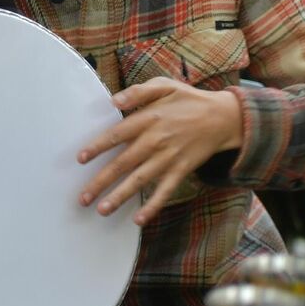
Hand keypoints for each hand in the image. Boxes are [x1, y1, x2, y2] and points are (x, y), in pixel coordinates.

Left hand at [76, 77, 244, 225]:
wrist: (224, 118)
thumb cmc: (188, 100)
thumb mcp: (164, 85)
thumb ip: (138, 91)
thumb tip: (113, 100)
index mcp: (148, 119)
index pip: (116, 135)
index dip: (97, 147)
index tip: (80, 159)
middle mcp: (156, 141)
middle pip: (123, 163)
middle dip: (101, 181)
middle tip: (83, 198)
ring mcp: (169, 158)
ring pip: (140, 180)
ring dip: (121, 196)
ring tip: (102, 210)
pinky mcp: (181, 170)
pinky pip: (165, 191)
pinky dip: (153, 206)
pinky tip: (138, 220)